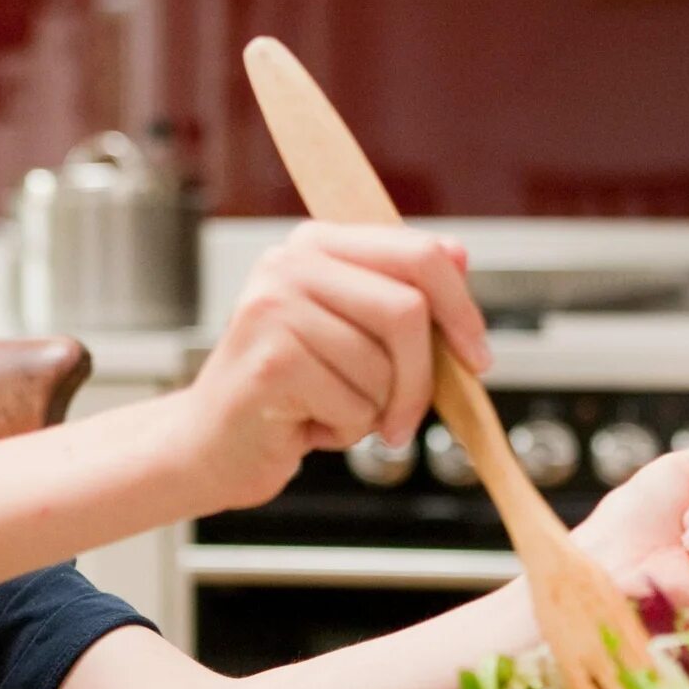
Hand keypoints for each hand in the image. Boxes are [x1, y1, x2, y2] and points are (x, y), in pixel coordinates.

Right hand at [184, 223, 490, 509]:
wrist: (212, 444)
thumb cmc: (289, 392)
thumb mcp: (353, 334)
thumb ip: (401, 292)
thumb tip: (460, 255)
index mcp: (316, 244)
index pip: (419, 254)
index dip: (461, 309)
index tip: (476, 356)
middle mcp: (289, 264)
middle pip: (408, 311)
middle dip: (421, 378)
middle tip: (404, 418)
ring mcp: (274, 308)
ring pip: (383, 367)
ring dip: (373, 411)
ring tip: (328, 410)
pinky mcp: (271, 361)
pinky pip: (354, 405)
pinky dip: (345, 432)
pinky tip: (306, 424)